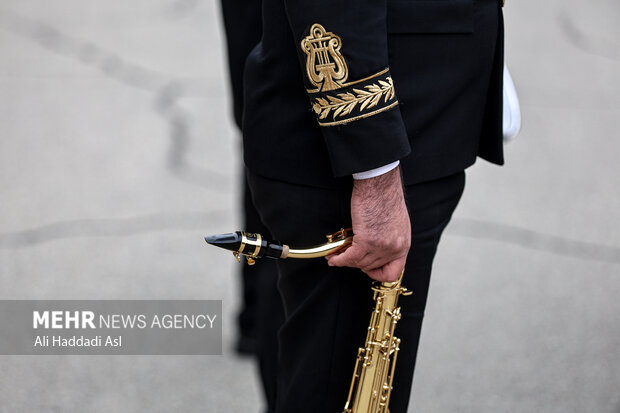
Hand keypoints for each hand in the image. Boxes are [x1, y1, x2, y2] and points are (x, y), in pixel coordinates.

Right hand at [326, 166, 410, 281]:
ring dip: (344, 261)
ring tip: (335, 257)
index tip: (366, 267)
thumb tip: (374, 248)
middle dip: (356, 263)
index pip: (392, 272)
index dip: (376, 272)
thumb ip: (389, 239)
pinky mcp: (366, 240)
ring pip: (359, 263)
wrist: (380, 184)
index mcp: (403, 244)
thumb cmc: (385, 196)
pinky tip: (333, 257)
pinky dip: (339, 259)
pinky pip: (350, 258)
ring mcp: (381, 246)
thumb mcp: (396, 223)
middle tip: (345, 257)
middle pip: (371, 267)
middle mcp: (394, 248)